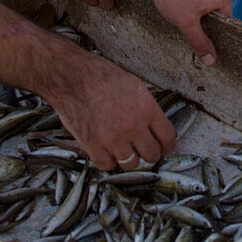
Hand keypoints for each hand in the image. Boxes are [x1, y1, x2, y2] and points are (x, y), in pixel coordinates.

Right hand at [46, 47, 175, 168]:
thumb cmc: (102, 76)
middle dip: (150, 154)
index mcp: (146, 108)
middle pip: (151, 154)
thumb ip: (146, 108)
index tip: (165, 149)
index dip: (167, 146)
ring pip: (130, 164)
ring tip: (125, 150)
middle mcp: (133, 126)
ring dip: (129, 158)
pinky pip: (107, 165)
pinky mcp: (93, 146)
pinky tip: (108, 152)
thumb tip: (153, 126)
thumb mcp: (134, 86)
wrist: (73, 77)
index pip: (167, 137)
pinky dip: (109, 161)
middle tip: (144, 151)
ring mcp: (113, 138)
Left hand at [149, 0, 231, 66]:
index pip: (226, 28)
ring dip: (195, 23)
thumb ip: (200, 42)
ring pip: (204, 16)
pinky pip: (197, 8)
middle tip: (193, 42)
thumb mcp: (187, 22)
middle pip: (215, 23)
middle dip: (204, 32)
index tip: (209, 52)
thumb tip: (212, 61)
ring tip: (184, 28)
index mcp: (224, 1)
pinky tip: (180, 18)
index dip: (217, 41)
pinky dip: (190, 15)